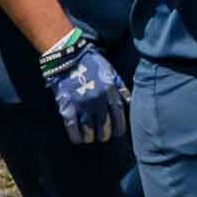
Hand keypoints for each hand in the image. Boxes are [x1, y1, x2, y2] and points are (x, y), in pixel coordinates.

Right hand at [39, 29, 128, 144]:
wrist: (68, 57)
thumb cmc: (92, 64)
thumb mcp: (111, 73)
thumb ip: (121, 89)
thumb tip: (129, 103)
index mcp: (110, 93)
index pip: (118, 117)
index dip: (119, 128)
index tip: (118, 133)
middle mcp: (98, 101)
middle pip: (105, 127)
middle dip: (105, 134)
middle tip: (103, 136)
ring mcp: (82, 106)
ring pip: (90, 131)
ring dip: (91, 137)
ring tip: (91, 137)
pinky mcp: (67, 108)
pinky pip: (73, 129)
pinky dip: (76, 137)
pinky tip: (78, 139)